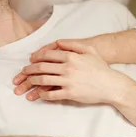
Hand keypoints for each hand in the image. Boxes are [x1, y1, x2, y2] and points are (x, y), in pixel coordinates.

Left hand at [13, 39, 130, 103]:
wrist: (111, 85)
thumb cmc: (101, 68)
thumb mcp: (90, 50)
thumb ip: (73, 44)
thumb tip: (58, 42)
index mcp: (71, 56)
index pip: (47, 55)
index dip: (36, 57)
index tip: (31, 60)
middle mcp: (68, 68)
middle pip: (42, 67)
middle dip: (30, 69)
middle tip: (23, 71)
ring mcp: (68, 81)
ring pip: (44, 80)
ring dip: (33, 81)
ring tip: (28, 82)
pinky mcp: (70, 94)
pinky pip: (52, 94)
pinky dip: (43, 94)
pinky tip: (40, 94)